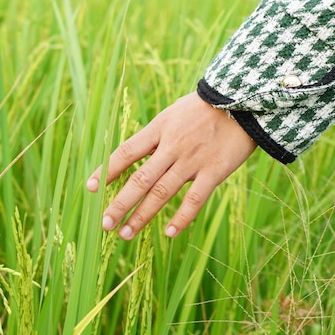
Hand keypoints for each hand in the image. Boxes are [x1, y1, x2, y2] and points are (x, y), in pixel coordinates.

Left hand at [86, 91, 256, 239]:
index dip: (107, 171)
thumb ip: (155, 135)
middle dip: (119, 203)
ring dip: (142, 215)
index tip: (90, 189)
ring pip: (161, 192)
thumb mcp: (173, 113)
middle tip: (104, 224)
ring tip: (125, 234)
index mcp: (159, 129)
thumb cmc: (205, 107)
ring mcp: (192, 160)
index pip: (126, 152)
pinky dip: (181, 218)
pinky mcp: (214, 171)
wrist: (244, 100)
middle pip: (140, 179)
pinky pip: (195, 199)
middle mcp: (172, 146)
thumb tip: (134, 156)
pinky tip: (168, 233)